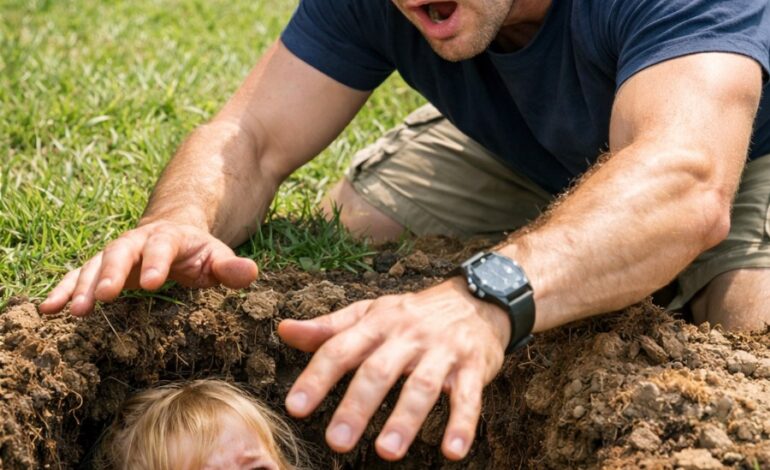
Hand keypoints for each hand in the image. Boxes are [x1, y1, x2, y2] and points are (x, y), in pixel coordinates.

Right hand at [39, 221, 258, 315]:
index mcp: (170, 238)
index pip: (163, 247)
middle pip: (120, 252)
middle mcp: (137, 242)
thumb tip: (251, 272)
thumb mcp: (218, 257)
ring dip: (82, 287)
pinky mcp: (102, 268)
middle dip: (110, 273)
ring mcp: (116, 254)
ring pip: (95, 265)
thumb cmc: (199, 252)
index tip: (151, 283)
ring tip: (70, 311)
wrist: (174, 233)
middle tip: (103, 297)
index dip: (157, 262)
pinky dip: (64, 290)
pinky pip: (79, 277)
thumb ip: (231, 267)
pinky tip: (49, 309)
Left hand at [277, 277, 511, 460]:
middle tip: (337, 442)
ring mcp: (442, 352)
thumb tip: (284, 330)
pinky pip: (468, 398)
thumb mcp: (371, 313)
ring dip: (404, 420)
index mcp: (378, 323)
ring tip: (386, 452)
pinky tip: (452, 452)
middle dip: (357, 407)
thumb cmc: (412, 314)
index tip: (295, 408)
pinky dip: (462, 425)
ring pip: (421, 387)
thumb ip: (329, 327)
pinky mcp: (473, 368)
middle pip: (378, 371)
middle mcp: (408, 336)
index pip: (340, 349)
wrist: (477, 299)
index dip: (316, 377)